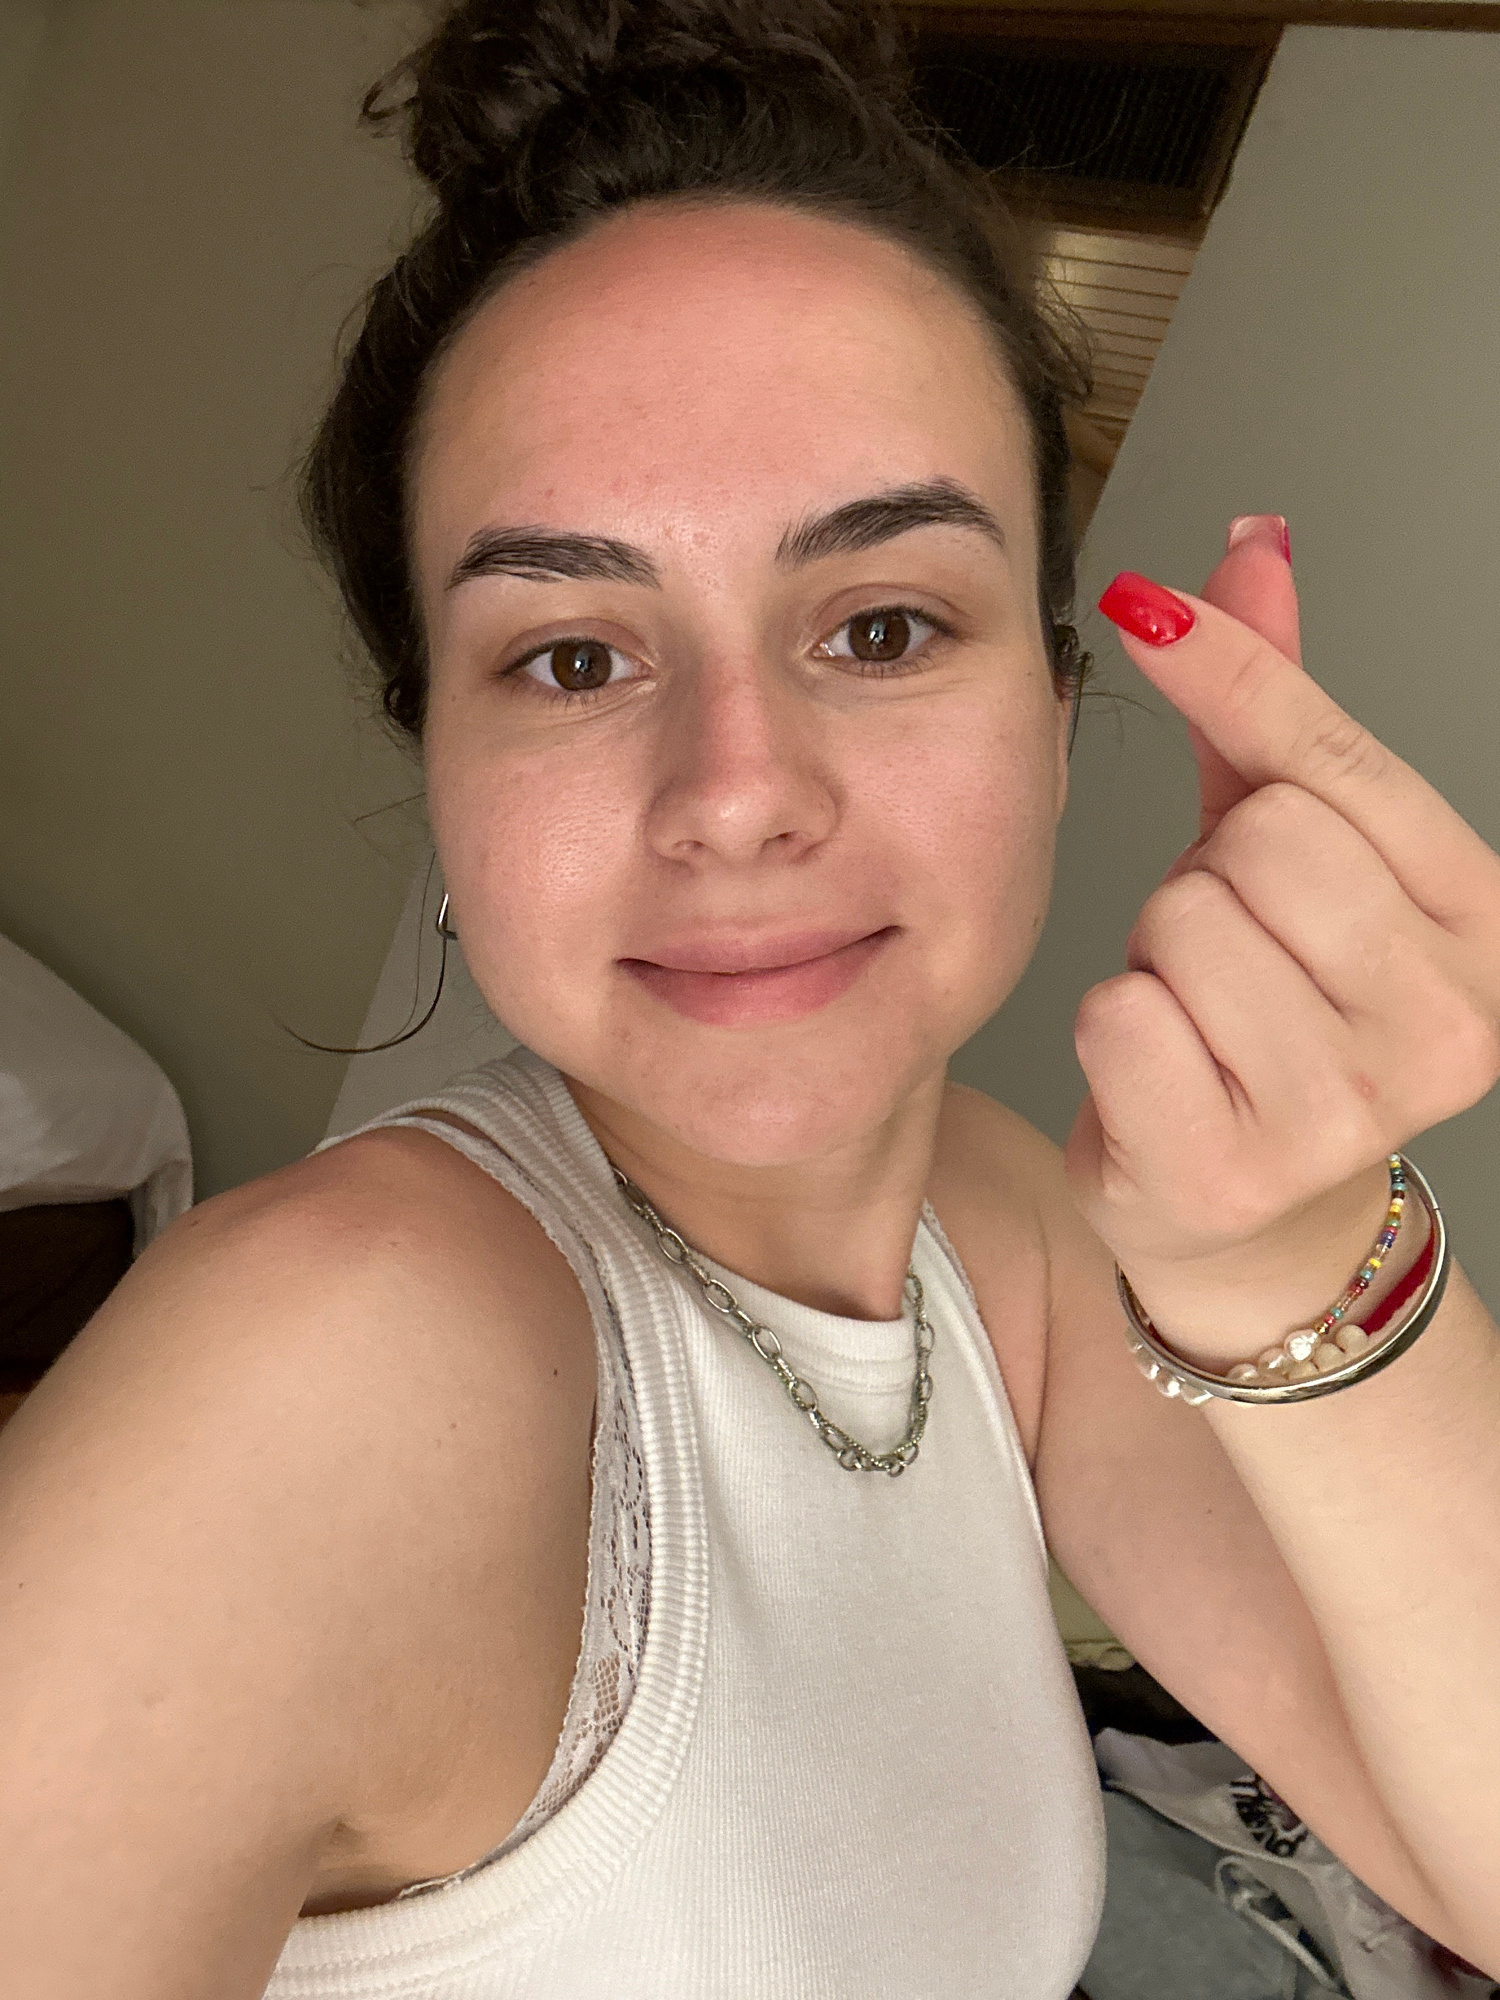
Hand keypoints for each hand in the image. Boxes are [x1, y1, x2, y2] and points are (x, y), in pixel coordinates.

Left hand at [1064, 517, 1499, 1339]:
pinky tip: (1165, 1075)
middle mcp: (1445, 1018)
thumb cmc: (1271, 1016)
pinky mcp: (1238, 1166)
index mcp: (1481, 921)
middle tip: (1228, 944)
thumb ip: (1271, 707)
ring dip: (1159, 956)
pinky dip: (1113, 1031)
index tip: (1146, 606)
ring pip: (1183, 923)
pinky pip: (1119, 1017)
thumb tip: (1249, 545)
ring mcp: (1350, 1106)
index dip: (1231, 669)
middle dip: (1208, 877)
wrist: (1254, 1215)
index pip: (1335, 759)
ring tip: (1201, 1011)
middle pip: (1261, 840)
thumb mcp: (1285, 850)